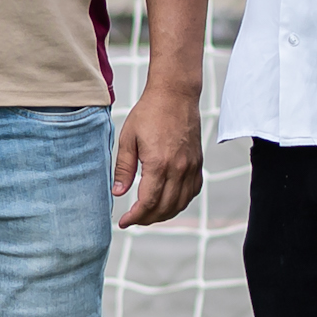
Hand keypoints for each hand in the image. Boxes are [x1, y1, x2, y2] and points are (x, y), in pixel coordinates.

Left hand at [112, 81, 203, 226]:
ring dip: (164, 214)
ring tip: (148, 214)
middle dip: (147, 219)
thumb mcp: (128, 138)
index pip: (148, 202)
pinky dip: (180, 202)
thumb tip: (118, 193)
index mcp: (159, 163)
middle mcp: (179, 168)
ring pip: (180, 203)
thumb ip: (123, 168)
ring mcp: (191, 167)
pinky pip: (192, 192)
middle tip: (133, 219)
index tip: (124, 222)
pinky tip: (168, 201)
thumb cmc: (149, 112)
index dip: (135, 217)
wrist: (175, 95)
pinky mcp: (198, 163)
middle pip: (165, 208)